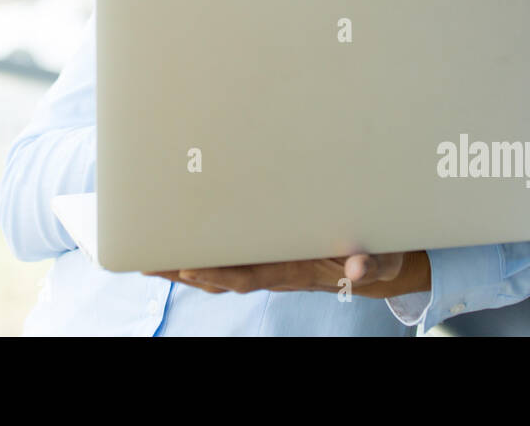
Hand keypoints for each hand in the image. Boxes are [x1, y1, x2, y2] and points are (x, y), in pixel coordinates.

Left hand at [142, 250, 429, 298]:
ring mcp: (269, 266)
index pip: (250, 275)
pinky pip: (229, 261)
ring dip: (183, 266)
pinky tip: (178, 252)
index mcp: (295, 272)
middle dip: (184, 270)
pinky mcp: (268, 257)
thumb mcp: (382, 259)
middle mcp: (275, 272)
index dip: (218, 273)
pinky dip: (201, 258)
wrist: (375, 265)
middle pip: (222, 277)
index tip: (188, 268)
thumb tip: (358, 265)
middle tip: (146, 262)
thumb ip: (372, 262)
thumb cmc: (375, 257)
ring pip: (220, 271)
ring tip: (147, 258)